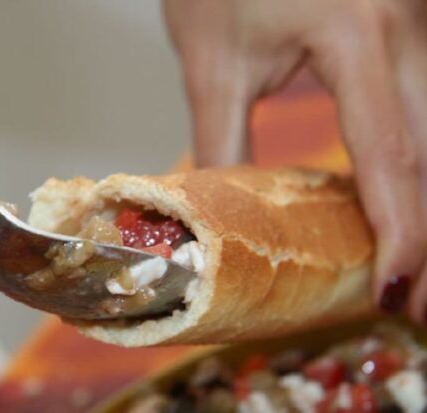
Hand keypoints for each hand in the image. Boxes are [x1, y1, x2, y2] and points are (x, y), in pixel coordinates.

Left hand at [164, 0, 426, 321]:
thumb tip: (226, 222)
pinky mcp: (411, 28)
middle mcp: (405, 25)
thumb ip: (224, 146)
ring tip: (422, 270)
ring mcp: (419, 23)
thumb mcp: (213, 67)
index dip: (399, 232)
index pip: (390, 152)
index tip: (392, 293)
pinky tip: (411, 203)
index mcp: (355, 33)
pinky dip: (423, 165)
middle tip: (420, 306)